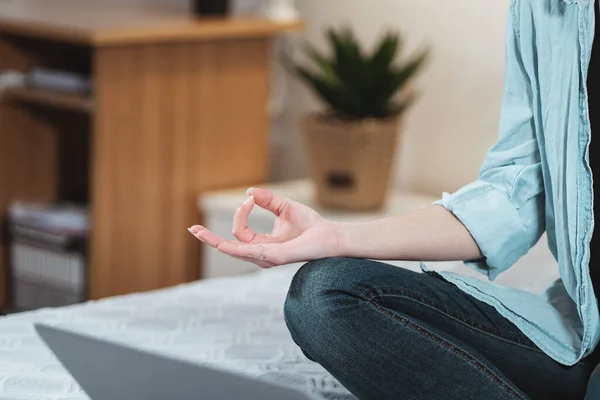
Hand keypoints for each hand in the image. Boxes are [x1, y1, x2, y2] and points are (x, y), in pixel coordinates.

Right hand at [188, 187, 340, 267]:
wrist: (331, 236)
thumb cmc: (311, 225)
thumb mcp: (284, 207)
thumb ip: (267, 200)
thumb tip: (249, 194)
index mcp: (262, 245)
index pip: (240, 232)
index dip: (240, 213)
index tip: (251, 199)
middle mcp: (262, 254)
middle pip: (230, 247)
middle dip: (210, 239)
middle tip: (192, 229)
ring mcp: (267, 258)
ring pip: (235, 250)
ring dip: (217, 241)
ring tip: (199, 232)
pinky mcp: (276, 256)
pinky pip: (250, 252)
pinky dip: (234, 247)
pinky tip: (221, 243)